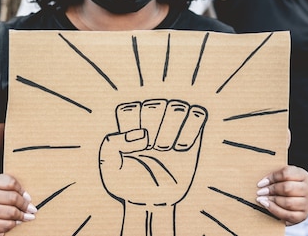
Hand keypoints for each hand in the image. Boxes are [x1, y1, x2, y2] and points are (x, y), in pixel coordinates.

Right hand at [0, 174, 36, 234]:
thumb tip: (28, 200)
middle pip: (11, 198)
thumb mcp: (5, 187)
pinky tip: (16, 223)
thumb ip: (15, 190)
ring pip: (9, 212)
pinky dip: (12, 225)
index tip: (28, 198)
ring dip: (21, 216)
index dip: (22, 191)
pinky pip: (4, 225)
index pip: (11, 183)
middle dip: (24, 205)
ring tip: (26, 217)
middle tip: (31, 210)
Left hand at [99, 99, 207, 235]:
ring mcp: (173, 123)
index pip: (132, 109)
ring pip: (178, 106)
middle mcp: (151, 116)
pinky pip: (198, 114)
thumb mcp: (109, 166)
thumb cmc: (128, 181)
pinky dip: (190, 131)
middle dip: (152, 132)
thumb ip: (112, 144)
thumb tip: (143, 133)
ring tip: (167, 150)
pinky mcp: (193, 133)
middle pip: (155, 105)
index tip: (131, 151)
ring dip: (172, 130)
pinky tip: (182, 149)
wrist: (152, 201)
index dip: (132, 132)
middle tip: (151, 151)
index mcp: (130, 119)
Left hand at [255, 165, 307, 225]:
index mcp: (302, 175)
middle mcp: (307, 188)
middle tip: (261, 192)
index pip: (287, 173)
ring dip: (273, 201)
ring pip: (288, 202)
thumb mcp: (281, 177)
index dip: (272, 178)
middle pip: (288, 188)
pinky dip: (276, 211)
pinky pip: (289, 215)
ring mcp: (307, 202)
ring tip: (262, 199)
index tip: (261, 183)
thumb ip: (273, 177)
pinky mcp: (303, 214)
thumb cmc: (284, 186)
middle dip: (272, 190)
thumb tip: (262, 184)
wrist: (292, 201)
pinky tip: (268, 206)